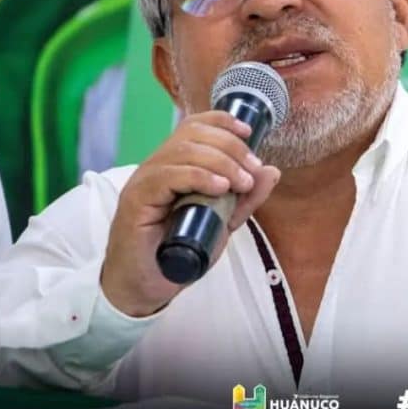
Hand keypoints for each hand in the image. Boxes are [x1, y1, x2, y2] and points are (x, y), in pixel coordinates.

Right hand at [101, 111, 280, 316]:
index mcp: (173, 165)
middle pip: (192, 134)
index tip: (249, 132)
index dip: (222, 122)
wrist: (146, 286)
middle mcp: (156, 166)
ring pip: (183, 151)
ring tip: (242, 182)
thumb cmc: (178, 251)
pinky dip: (198, 177)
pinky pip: (167, 176)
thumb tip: (271, 171)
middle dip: (230, 146)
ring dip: (221, 162)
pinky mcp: (136, 200)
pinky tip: (219, 187)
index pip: (194, 126)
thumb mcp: (222, 222)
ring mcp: (144, 181)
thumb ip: (245, 197)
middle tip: (252, 169)